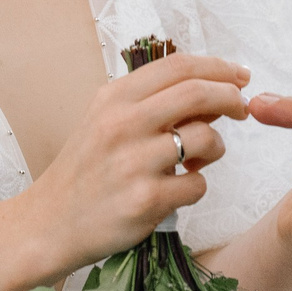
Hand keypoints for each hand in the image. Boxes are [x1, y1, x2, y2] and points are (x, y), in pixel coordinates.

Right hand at [27, 52, 248, 274]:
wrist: (49, 224)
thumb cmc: (85, 172)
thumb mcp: (106, 123)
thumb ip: (152, 105)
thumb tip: (213, 93)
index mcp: (113, 98)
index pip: (177, 66)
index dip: (217, 67)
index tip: (238, 75)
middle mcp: (122, 124)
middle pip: (198, 94)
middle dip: (232, 98)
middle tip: (242, 109)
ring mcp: (134, 162)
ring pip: (206, 140)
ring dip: (216, 149)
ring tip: (199, 160)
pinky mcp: (146, 200)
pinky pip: (198, 185)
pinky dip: (196, 186)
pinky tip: (176, 191)